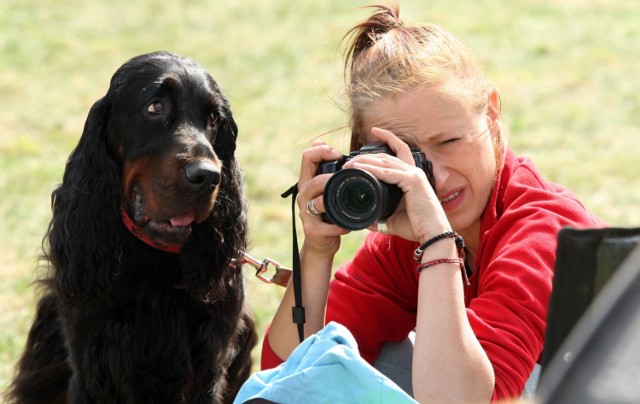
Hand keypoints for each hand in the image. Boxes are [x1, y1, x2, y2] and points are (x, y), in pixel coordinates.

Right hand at [297, 141, 350, 256]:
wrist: (320, 243)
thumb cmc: (326, 213)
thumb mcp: (323, 187)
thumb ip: (323, 167)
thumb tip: (320, 141)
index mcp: (307, 181)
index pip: (307, 157)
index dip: (322, 151)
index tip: (338, 154)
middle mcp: (303, 195)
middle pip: (313, 178)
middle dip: (331, 176)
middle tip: (348, 177)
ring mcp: (306, 212)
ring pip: (319, 201)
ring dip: (335, 199)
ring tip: (349, 200)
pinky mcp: (312, 229)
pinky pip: (328, 225)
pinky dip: (341, 225)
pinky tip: (349, 225)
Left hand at [343, 128, 449, 242]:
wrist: (432, 235)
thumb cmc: (417, 227)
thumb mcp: (393, 219)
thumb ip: (380, 216)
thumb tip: (366, 220)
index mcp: (411, 178)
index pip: (399, 152)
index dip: (388, 139)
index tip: (374, 132)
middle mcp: (414, 172)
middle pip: (388, 155)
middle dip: (367, 155)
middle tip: (350, 160)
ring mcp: (414, 175)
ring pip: (386, 161)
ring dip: (366, 161)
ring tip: (350, 164)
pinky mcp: (413, 182)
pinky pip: (388, 172)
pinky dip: (373, 170)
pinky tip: (360, 169)